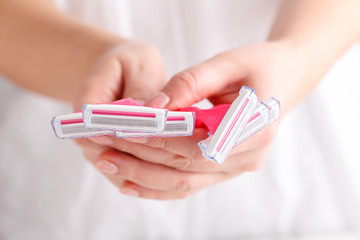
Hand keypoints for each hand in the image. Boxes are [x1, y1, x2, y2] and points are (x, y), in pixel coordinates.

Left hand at [85, 41, 313, 199]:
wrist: (284, 78)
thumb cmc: (259, 65)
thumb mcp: (228, 63)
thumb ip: (190, 84)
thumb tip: (153, 107)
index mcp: (256, 127)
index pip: (198, 144)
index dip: (160, 140)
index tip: (124, 130)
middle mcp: (248, 156)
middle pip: (185, 167)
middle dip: (141, 157)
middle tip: (101, 144)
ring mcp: (237, 167)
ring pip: (183, 182)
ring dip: (142, 175)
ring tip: (106, 161)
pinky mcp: (225, 169)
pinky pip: (188, 184)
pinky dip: (157, 186)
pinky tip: (128, 182)